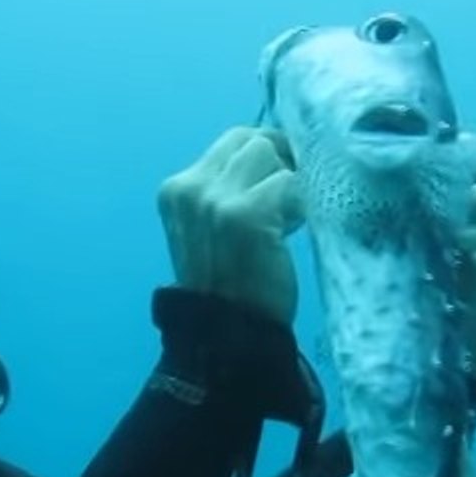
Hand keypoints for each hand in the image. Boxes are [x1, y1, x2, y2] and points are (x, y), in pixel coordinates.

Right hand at [158, 126, 303, 325]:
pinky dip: (300, 204)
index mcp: (175, 190)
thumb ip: (227, 190)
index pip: (232, 142)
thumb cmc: (226, 285)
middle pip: (252, 141)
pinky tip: (292, 232)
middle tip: (291, 199)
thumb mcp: (208, 229)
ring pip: (271, 156)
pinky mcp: (247, 214)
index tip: (282, 182)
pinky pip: (290, 183)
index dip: (265, 156)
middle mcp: (190, 188)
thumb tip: (275, 152)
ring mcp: (216, 200)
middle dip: (280, 163)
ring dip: (289, 184)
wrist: (226, 336)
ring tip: (287, 220)